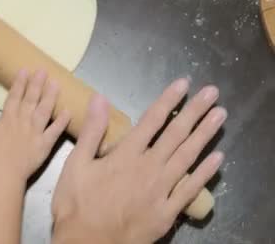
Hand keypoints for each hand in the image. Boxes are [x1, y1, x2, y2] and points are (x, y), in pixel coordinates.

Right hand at [0, 70, 70, 179]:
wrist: (3, 174)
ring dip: (50, 97)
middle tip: (43, 70)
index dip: (20, 83)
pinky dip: (61, 121)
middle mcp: (23, 121)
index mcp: (8, 118)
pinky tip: (68, 111)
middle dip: (37, 84)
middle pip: (31, 100)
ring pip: (44, 111)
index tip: (25, 70)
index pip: (14, 97)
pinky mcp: (45, 145)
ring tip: (56, 84)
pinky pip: (55, 131)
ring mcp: (35, 132)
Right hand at [51, 79, 225, 243]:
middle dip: (194, 112)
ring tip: (219, 116)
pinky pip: (190, 189)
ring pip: (187, 157)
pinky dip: (204, 173)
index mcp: (126, 155)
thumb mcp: (75, 164)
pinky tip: (217, 158)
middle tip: (212, 93)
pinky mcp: (167, 211)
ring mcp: (160, 190)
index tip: (183, 84)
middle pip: (176, 135)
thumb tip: (99, 98)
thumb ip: (91, 131)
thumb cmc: (77, 204)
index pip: (151, 121)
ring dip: (205, 135)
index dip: (168, 101)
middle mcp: (148, 168)